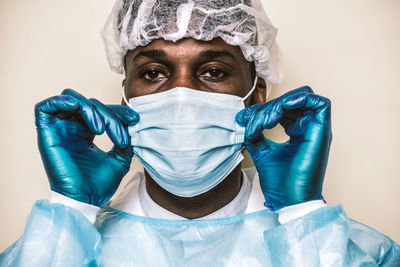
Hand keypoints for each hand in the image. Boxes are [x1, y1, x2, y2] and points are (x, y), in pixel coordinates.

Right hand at [35, 89, 138, 206]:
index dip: (118, 111)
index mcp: (86, 132)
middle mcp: (72, 128)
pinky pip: (44, 107)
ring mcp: (59, 129)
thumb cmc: (99, 184)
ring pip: (70, 99)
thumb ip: (124, 140)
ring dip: (89, 107)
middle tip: (119, 136)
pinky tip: (76, 107)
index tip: (135, 120)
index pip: (101, 111)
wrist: (86, 200)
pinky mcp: (46, 133)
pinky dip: (60, 101)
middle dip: (108, 114)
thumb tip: (132, 124)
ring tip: (100, 129)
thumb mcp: (120, 158)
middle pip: (89, 103)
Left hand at [236, 86, 331, 210]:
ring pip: (303, 97)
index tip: (244, 119)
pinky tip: (279, 113)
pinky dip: (299, 100)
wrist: (287, 199)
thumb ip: (255, 131)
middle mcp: (308, 127)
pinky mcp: (323, 130)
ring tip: (266, 120)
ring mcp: (316, 128)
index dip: (263, 108)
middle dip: (269, 106)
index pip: (283, 107)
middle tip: (255, 121)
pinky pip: (320, 103)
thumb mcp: (260, 149)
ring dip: (281, 103)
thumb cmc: (278, 180)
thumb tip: (246, 118)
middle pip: (291, 100)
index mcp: (296, 131)